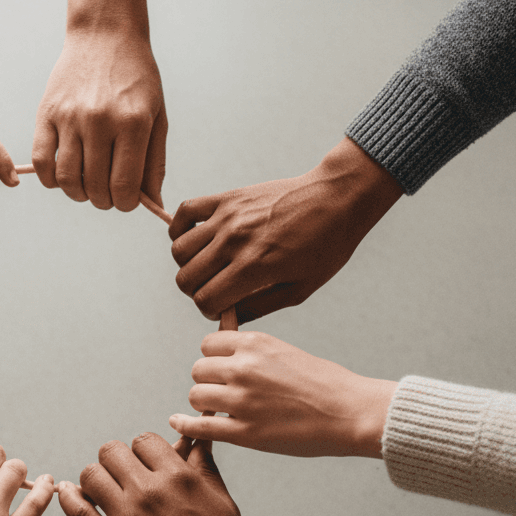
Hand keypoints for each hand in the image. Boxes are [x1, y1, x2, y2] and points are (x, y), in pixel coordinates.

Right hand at [32, 30, 166, 210]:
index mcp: (133, 123)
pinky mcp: (46, 113)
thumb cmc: (136, 79)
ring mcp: (70, 116)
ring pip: (67, 179)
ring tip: (86, 185)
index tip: (125, 199)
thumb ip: (155, 163)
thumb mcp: (157, 117)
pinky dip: (51, 179)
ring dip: (77, 193)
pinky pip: (41, 161)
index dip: (124, 204)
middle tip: (107, 193)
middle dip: (103, 201)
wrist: (105, 35)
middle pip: (95, 188)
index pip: (124, 187)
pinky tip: (62, 175)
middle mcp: (100, 120)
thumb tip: (153, 203)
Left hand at [58, 434, 249, 515]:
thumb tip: (197, 442)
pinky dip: (69, 498)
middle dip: (117, 459)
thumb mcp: (222, 503)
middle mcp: (148, 493)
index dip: (144, 449)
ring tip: (104, 489)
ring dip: (96, 478)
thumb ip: (204, 468)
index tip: (145, 461)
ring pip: (90, 475)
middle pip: (111, 452)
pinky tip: (70, 493)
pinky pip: (77, 511)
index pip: (143, 441)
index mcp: (178, 478)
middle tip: (123, 474)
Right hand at [169, 138, 402, 321]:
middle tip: (215, 289)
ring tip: (208, 266)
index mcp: (254, 267)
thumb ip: (260, 307)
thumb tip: (229, 318)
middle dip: (196, 292)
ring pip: (178, 250)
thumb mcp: (300, 289)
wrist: (337, 198)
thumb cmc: (325, 246)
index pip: (205, 300)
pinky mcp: (227, 198)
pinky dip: (180, 229)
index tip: (223, 308)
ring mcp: (227, 217)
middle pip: (186, 279)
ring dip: (188, 265)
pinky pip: (184, 213)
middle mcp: (234, 241)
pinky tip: (196, 239)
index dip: (210, 311)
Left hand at [169, 331, 397, 457]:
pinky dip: (185, 425)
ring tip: (221, 409)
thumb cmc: (325, 383)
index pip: (208, 344)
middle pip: (198, 370)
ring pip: (196, 396)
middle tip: (223, 392)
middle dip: (207, 381)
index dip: (213, 358)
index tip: (222, 369)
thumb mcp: (285, 351)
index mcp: (255, 343)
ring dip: (204, 403)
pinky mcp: (244, 433)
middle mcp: (244, 368)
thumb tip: (221, 347)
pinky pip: (200, 426)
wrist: (352, 413)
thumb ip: (251, 351)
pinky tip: (178, 422)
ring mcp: (242, 401)